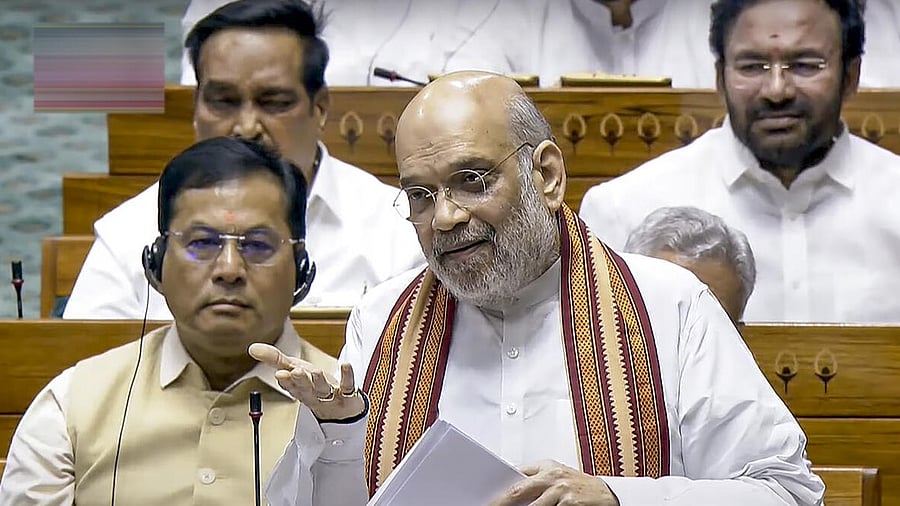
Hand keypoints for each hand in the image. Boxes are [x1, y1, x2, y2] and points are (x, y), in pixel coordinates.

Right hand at [248, 343, 365, 421]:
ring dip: (319, 381)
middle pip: (305, 388)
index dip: (286, 381)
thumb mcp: (293, 370)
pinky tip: (346, 365)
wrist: (339, 409)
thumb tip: (252, 348)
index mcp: (299, 388)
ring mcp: (330, 395)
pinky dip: (347, 375)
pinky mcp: (347, 394)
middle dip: (300, 381)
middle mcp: (313, 393)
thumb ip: (274, 359)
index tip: (280, 374)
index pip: (290, 385)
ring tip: (315, 371)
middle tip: (294, 372)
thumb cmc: (314, 386)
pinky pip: (348, 385)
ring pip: (323, 389)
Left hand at [490, 460, 618, 505]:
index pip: (517, 474)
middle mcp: (552, 476)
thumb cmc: (578, 486)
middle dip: (501, 502)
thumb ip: (536, 479)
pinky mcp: (570, 504)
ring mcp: (561, 490)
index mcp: (546, 466)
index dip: (501, 487)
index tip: (487, 497)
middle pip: (518, 490)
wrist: (606, 494)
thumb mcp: (557, 476)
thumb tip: (510, 490)